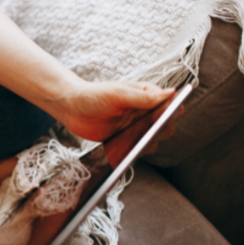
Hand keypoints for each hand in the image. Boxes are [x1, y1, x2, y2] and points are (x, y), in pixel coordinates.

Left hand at [54, 80, 174, 141]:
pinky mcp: (127, 140)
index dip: (171, 112)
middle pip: (167, 125)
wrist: (72, 109)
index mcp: (148, 96)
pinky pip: (138, 149)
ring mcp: (137, 127)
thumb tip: (171, 93)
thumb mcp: (119, 94)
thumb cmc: (94, 95)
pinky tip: (124, 149)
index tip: (161, 118)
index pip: (171, 104)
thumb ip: (143, 97)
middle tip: (147, 132)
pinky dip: (134, 151)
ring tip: (133, 141)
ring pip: (154, 140)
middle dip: (161, 130)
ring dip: (147, 142)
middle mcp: (146, 112)